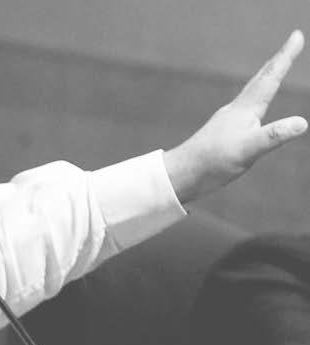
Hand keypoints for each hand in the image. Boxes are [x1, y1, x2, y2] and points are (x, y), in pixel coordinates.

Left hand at [164, 30, 306, 202]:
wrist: (180, 176)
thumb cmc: (211, 163)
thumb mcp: (248, 150)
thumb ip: (274, 136)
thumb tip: (302, 123)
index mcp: (245, 110)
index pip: (270, 78)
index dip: (285, 57)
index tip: (297, 35)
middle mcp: (236, 110)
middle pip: (260, 80)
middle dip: (278, 61)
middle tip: (292, 43)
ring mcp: (228, 120)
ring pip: (252, 93)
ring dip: (266, 78)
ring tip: (274, 69)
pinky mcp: (223, 132)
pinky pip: (246, 108)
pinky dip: (256, 99)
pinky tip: (252, 109)